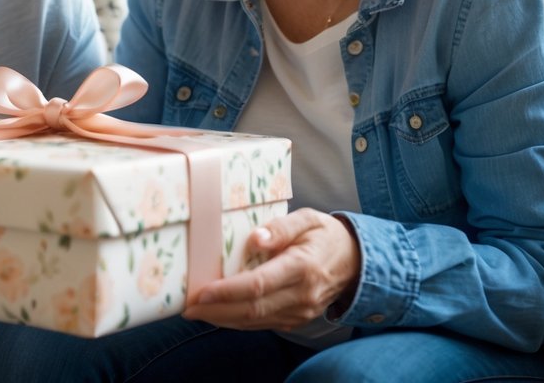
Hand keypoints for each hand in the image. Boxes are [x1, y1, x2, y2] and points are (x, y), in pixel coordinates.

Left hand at [182, 208, 360, 330]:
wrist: (357, 261)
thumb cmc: (325, 235)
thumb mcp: (307, 219)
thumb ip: (281, 227)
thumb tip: (255, 238)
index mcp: (302, 267)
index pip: (258, 285)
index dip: (228, 291)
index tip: (202, 291)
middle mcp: (301, 295)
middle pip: (252, 309)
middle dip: (216, 310)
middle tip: (186, 306)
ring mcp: (300, 311)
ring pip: (254, 320)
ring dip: (222, 319)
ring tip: (194, 311)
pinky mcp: (296, 319)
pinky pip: (262, 323)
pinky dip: (237, 320)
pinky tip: (218, 313)